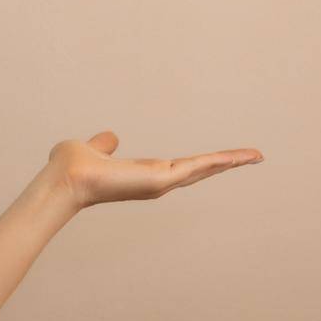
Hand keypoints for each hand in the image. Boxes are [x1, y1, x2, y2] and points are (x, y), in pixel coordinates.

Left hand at [43, 131, 263, 211]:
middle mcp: (155, 182)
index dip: (201, 164)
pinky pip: (198, 166)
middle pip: (199, 171)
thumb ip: (104, 144)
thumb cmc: (71, 168)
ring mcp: (161, 183)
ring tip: (255, 155)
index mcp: (142, 174)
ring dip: (230, 161)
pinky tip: (240, 156)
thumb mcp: (93, 149)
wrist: (65, 179)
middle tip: (252, 157)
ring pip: (204, 169)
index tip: (221, 159)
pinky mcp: (162, 179)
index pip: (179, 168)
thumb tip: (109, 137)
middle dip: (226, 164)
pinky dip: (220, 160)